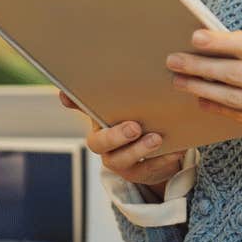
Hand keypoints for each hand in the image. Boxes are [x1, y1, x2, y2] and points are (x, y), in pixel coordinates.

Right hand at [60, 89, 186, 197]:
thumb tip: (105, 68)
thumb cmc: (139, 123)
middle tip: (134, 127)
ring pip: (122, 159)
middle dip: (116, 135)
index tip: (67, 94)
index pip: (81, 108)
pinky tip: (175, 150)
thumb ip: (119, 91)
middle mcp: (103, 144)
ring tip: (156, 138)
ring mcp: (119, 161)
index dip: (73, 102)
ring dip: (139, 149)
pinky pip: (148, 169)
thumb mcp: (129, 108)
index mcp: (99, 121)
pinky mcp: (138, 174)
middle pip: (99, 142)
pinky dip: (162, 159)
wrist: (155, 156)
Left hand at [167, 28, 241, 144]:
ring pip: (236, 99)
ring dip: (203, 90)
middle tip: (175, 61)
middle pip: (237, 75)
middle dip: (201, 67)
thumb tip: (229, 45)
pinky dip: (220, 108)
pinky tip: (202, 100)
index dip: (222, 41)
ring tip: (180, 81)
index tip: (195, 37)